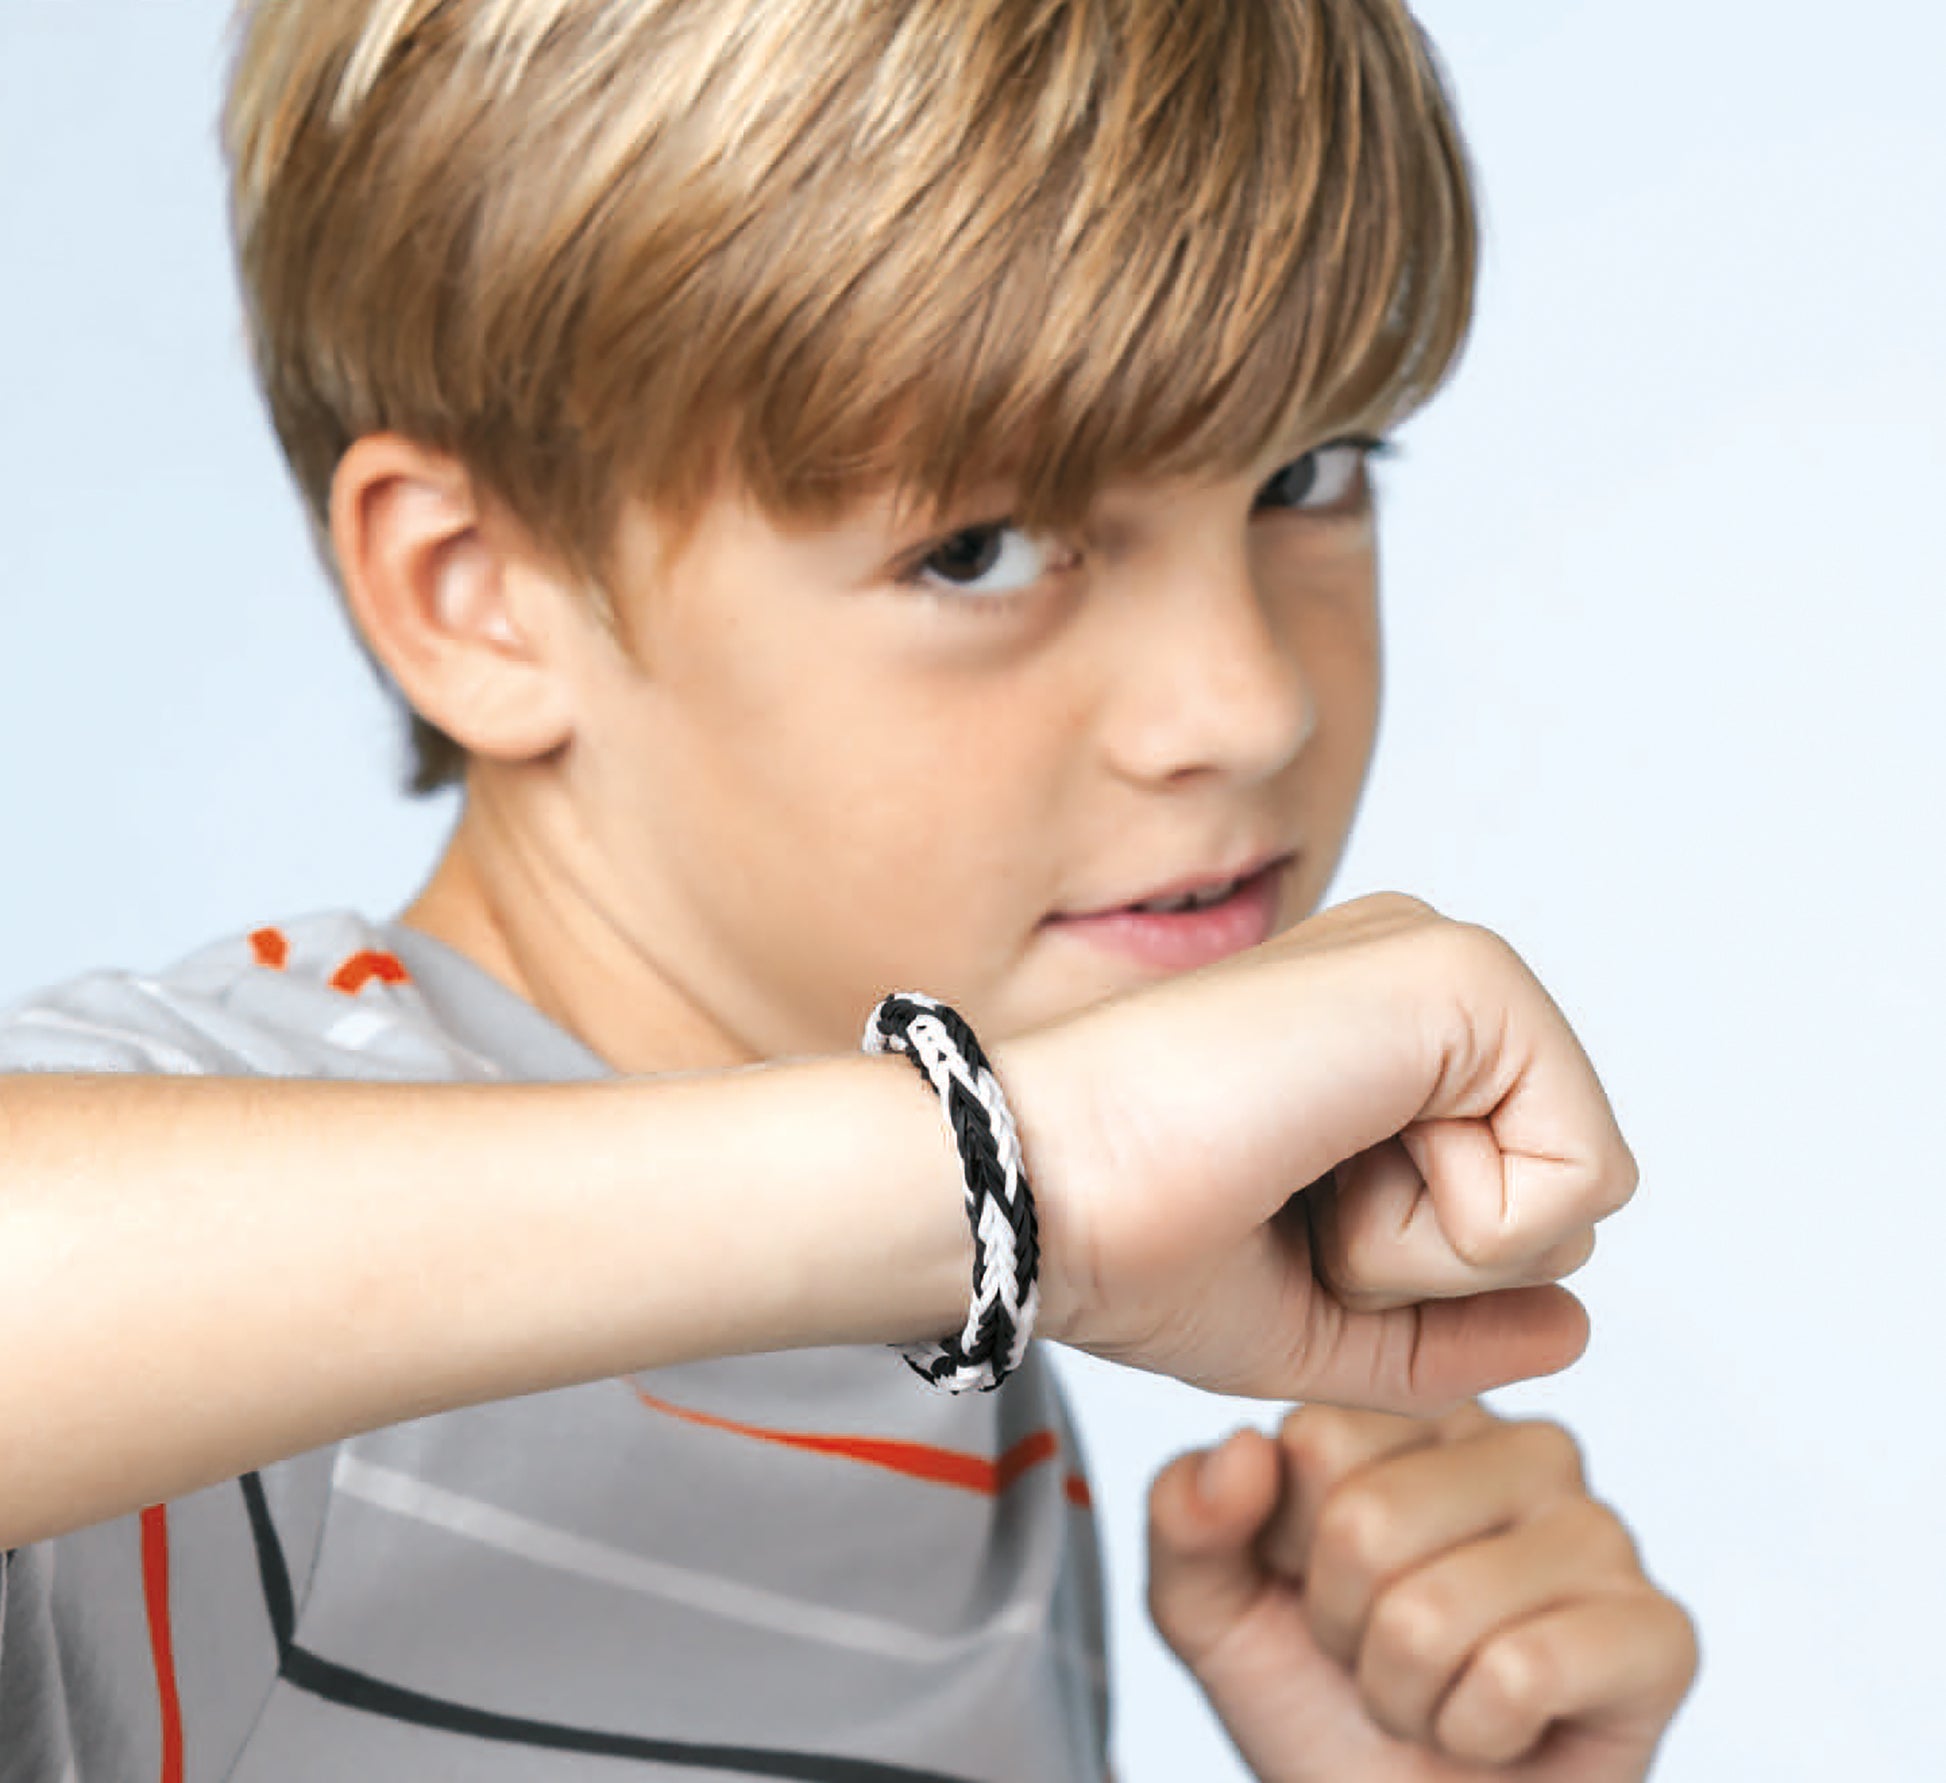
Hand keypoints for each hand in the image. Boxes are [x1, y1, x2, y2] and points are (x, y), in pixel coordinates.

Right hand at [998, 892, 1636, 1408]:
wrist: (1040, 1190)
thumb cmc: (1136, 1246)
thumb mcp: (1317, 1318)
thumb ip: (1451, 1329)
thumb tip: (1579, 1327)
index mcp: (1381, 1039)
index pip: (1516, 1198)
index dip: (1413, 1271)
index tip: (1276, 1213)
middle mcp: (1420, 984)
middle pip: (1559, 1193)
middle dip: (1434, 1262)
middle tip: (1292, 1199)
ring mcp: (1444, 965)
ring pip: (1574, 1187)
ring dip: (1433, 1245)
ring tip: (1302, 1174)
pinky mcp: (1464, 976)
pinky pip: (1580, 1171)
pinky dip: (1459, 1229)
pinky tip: (1333, 1160)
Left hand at [1146, 1402, 1698, 1780]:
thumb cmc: (1322, 1705)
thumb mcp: (1210, 1608)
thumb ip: (1187, 1518)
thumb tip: (1240, 1452)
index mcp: (1422, 1413)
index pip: (1315, 1439)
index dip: (1288, 1550)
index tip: (1317, 1589)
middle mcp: (1524, 1446)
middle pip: (1369, 1523)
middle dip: (1345, 1634)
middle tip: (1382, 1660)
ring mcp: (1602, 1532)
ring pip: (1434, 1611)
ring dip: (1404, 1695)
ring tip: (1438, 1697)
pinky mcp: (1659, 1633)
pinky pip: (1520, 1674)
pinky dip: (1474, 1733)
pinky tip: (1497, 1732)